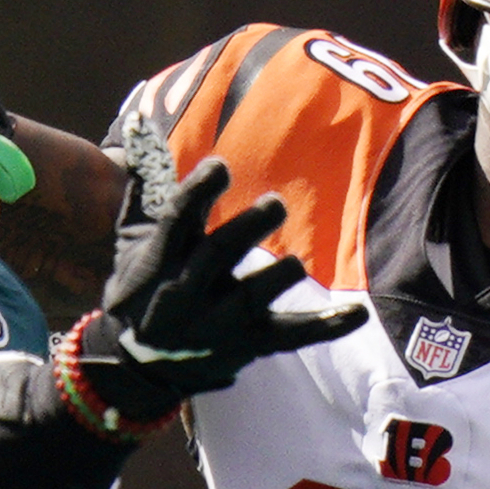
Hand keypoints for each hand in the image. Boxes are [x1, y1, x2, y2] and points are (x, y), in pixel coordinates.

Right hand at [70, 157, 360, 412]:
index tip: (221, 166)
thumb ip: (142, 185)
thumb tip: (142, 122)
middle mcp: (184, 293)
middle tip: (276, 203)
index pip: (176, 221)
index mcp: (157, 260)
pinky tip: (359, 313)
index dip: (198, 193)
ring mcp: (217, 324)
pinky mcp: (247, 345)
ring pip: (250, 301)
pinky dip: (326, 326)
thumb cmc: (141, 287)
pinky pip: (290, 336)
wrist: (134, 365)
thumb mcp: (130, 240)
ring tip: (295, 264)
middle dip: (247, 230)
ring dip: (275, 280)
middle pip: (217, 258)